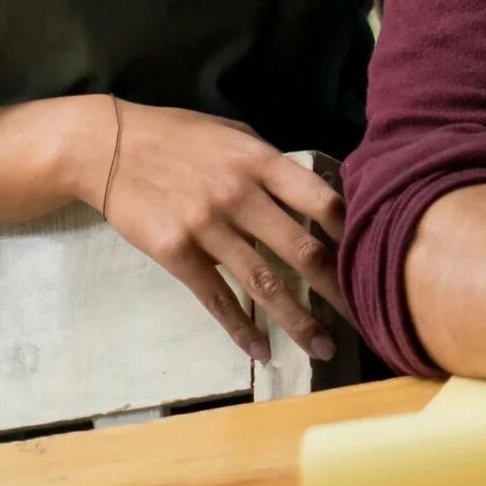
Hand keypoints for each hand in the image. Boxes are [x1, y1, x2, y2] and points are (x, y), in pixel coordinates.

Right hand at [92, 101, 345, 362]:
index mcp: (260, 161)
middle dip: (337, 288)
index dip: (353, 231)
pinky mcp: (176, 252)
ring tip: (323, 347)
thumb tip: (319, 188)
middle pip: (301, 248)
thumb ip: (272, 164)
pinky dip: (241, 327)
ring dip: (297, 319)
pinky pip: (216, 298)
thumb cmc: (178, 137)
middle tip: (366, 317)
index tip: (376, 257)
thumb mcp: (232, 135)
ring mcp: (207, 226)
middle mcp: (239, 194)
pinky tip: (262, 349)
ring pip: (264, 281)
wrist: (108, 147)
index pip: (321, 200)